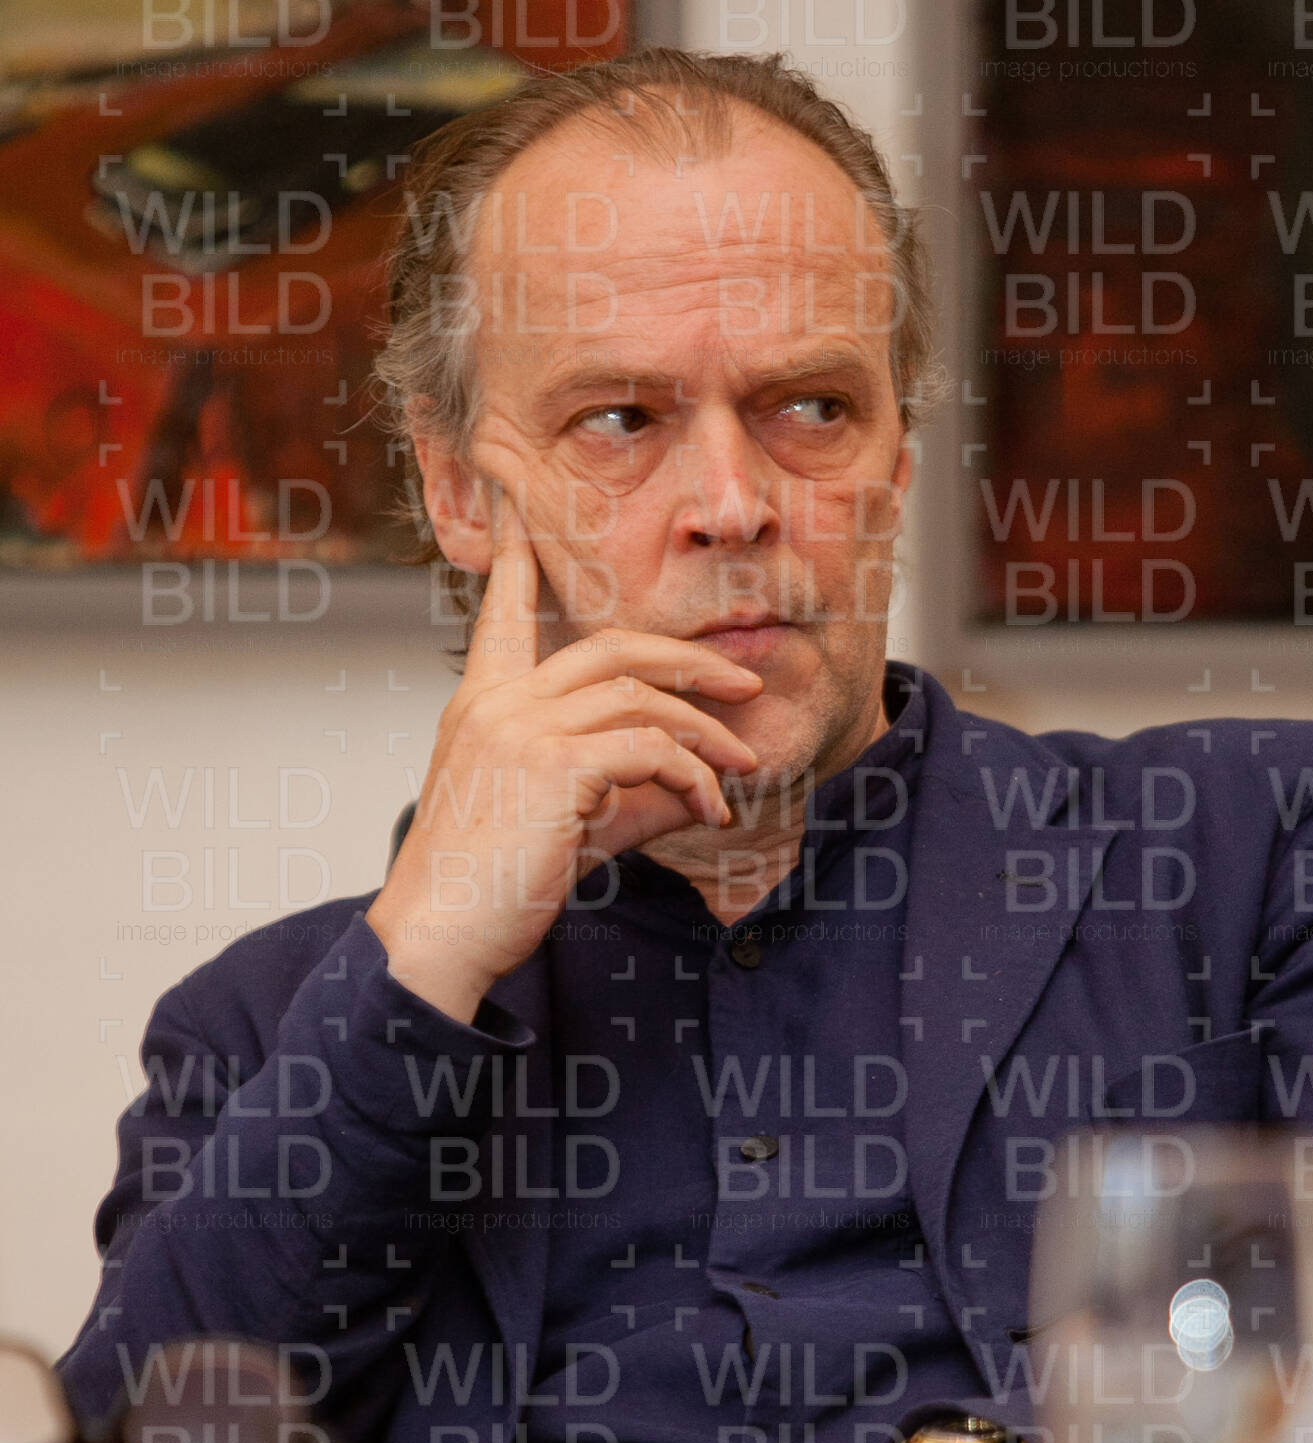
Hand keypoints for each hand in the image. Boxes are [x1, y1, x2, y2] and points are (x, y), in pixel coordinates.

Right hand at [367, 492, 762, 1020]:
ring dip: (705, 732)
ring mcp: (520, 729)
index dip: (519, 558)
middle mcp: (496, 704)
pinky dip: (693, 777)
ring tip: (741, 765)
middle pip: (611, 646)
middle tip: (743, 681)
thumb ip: (628, 801)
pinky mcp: (552, 767)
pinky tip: (709, 810)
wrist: (438, 938)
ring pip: (641, 697)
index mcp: (481, 706)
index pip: (505, 613)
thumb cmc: (487, 890)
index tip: (518, 504)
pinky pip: (651, 751)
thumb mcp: (564, 832)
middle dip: (688, 659)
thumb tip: (698, 794)